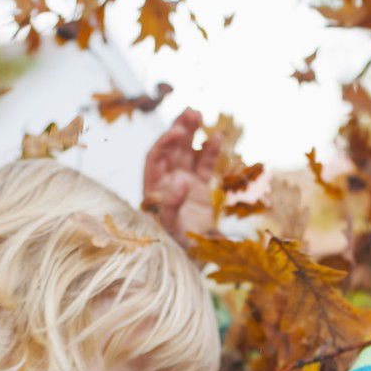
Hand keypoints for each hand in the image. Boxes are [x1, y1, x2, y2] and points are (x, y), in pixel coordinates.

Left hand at [142, 108, 219, 242]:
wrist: (193, 258)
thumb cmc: (176, 246)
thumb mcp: (171, 229)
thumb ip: (171, 206)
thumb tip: (181, 183)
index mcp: (153, 188)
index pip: (155, 158)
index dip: (164, 143)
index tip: (177, 132)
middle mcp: (166, 181)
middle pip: (170, 149)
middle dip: (179, 130)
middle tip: (191, 112)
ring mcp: (183, 182)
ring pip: (186, 152)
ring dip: (192, 134)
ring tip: (199, 114)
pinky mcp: (199, 187)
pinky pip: (204, 164)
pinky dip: (210, 151)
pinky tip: (217, 138)